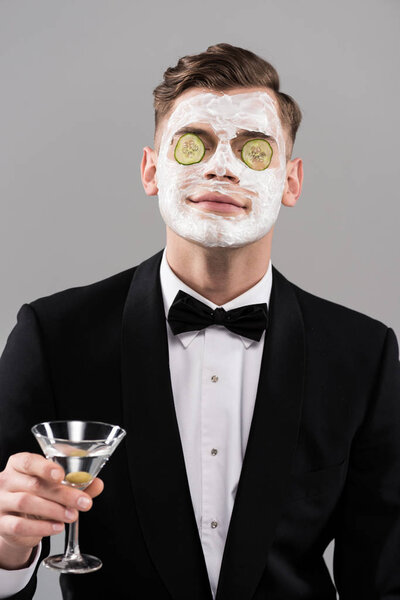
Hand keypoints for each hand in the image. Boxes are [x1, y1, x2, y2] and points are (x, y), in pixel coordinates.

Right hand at [0, 452, 103, 568]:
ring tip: (73, 516)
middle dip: (62, 494)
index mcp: (19, 464)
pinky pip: (19, 525)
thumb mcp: (55, 486)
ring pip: (26, 503)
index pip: (29, 462)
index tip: (61, 475)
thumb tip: (98, 484)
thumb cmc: (37, 495)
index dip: (45, 467)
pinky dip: (41, 527)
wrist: (16, 519)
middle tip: (83, 502)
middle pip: (34, 485)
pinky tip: (57, 527)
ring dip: (54, 510)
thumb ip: (76, 484)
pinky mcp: (0, 523)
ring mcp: (0, 502)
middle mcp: (6, 480)